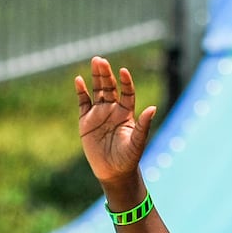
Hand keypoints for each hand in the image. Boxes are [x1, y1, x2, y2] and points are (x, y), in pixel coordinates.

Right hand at [76, 56, 156, 185]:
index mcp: (126, 112)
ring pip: (97, 90)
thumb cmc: (128, 158)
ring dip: (96, 77)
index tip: (123, 72)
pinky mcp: (86, 121)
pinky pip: (83, 103)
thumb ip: (143, 125)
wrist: (113, 172)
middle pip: (109, 86)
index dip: (125, 82)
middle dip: (105, 73)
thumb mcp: (137, 142)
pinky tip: (79, 80)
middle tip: (101, 60)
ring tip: (95, 62)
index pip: (127, 92)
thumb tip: (153, 108)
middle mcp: (113, 109)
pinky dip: (81, 92)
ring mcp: (99, 114)